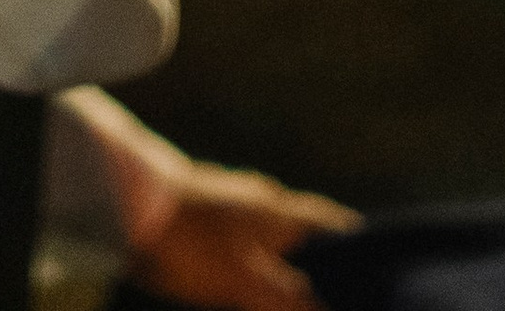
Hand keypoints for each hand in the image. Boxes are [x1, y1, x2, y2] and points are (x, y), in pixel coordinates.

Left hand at [128, 157, 358, 308]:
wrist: (129, 208)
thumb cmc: (193, 241)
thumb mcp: (245, 281)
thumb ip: (288, 302)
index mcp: (282, 213)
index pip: (335, 227)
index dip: (358, 250)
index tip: (375, 276)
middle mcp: (264, 204)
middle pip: (305, 237)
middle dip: (320, 268)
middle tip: (329, 297)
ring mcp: (233, 210)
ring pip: (272, 243)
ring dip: (283, 271)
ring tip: (289, 303)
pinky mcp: (207, 223)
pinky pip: (243, 249)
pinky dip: (253, 271)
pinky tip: (246, 295)